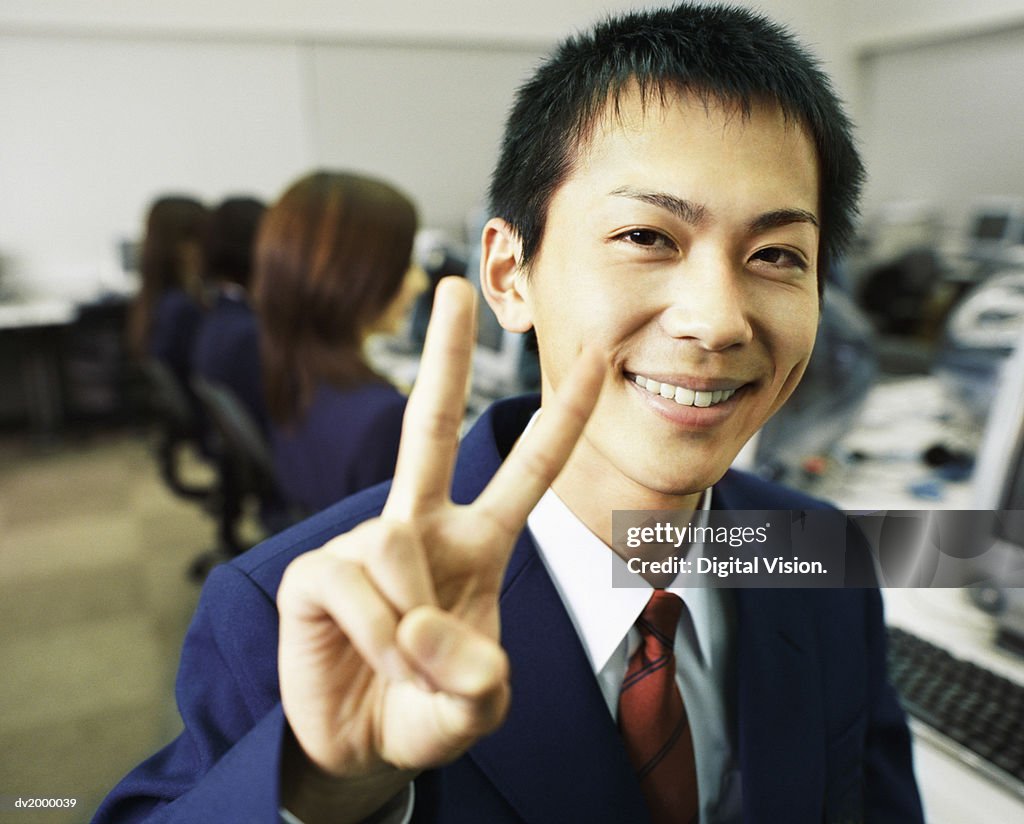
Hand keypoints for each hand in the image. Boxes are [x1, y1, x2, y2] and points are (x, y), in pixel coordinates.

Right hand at [277, 277, 605, 820]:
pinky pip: (357, 589)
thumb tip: (424, 624)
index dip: (563, 417)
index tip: (598, 357)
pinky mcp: (316, 574)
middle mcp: (419, 527)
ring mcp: (366, 544)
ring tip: (405, 669)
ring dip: (413, 635)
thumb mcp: (480, 704)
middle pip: (429, 426)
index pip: (528, 470)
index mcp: (475, 542)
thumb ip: (478, 676)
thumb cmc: (428, 710)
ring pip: (399, 553)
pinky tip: (370, 657)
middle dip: (443, 355)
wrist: (360, 747)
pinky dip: (376, 641)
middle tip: (453, 284)